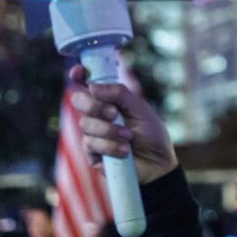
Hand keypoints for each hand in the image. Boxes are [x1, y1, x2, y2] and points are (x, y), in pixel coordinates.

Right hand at [69, 67, 177, 184]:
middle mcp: (97, 114)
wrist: (158, 164)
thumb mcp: (140, 109)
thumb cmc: (151, 134)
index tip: (78, 72)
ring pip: (86, 124)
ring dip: (109, 130)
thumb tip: (92, 86)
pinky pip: (91, 144)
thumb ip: (119, 94)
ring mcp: (93, 133)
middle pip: (78, 100)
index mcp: (108, 99)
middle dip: (94, 105)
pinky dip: (110, 146)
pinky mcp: (92, 153)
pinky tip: (125, 151)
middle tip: (113, 113)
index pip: (87, 83)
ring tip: (128, 137)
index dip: (78, 75)